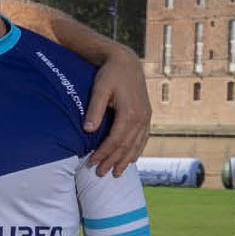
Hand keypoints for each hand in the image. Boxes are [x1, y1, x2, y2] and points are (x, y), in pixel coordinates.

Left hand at [84, 46, 151, 176]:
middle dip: (113, 161)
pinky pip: (144, 137)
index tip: (92, 163)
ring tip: (116, 174)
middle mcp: (142, 117)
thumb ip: (94, 110)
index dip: (104, 153)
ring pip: (137, 144)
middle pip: (126, 146)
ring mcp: (146, 116)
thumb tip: (88, 130)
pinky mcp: (147, 114)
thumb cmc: (110, 75)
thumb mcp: (99, 89)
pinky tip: (132, 159)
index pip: (115, 140)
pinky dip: (137, 150)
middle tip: (100, 174)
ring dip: (126, 160)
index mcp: (130, 112)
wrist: (126, 61)